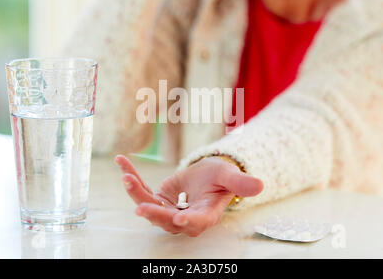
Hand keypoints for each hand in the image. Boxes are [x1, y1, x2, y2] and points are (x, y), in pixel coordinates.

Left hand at [115, 155, 263, 236]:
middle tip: (141, 208)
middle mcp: (185, 217)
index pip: (198, 222)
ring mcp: (169, 210)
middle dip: (154, 214)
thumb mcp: (230, 175)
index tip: (180, 220)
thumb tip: (260, 185)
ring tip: (127, 177)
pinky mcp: (157, 199)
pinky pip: (143, 191)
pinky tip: (122, 161)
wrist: (206, 175)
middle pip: (168, 220)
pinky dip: (132, 177)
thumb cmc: (220, 177)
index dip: (189, 222)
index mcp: (206, 214)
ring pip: (150, 207)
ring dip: (137, 194)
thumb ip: (241, 183)